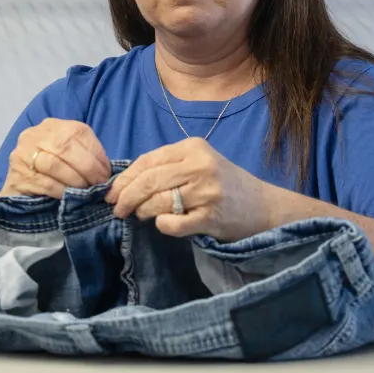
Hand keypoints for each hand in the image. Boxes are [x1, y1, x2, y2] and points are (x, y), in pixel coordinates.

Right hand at [3, 118, 110, 197]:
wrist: (18, 191)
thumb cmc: (49, 173)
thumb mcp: (68, 156)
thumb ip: (84, 155)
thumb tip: (107, 170)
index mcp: (53, 126)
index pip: (78, 132)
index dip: (96, 154)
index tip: (107, 173)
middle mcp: (35, 135)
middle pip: (66, 146)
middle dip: (88, 168)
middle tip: (99, 185)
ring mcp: (23, 153)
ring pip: (55, 164)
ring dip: (76, 180)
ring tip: (86, 192)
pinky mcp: (18, 175)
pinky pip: (45, 183)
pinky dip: (62, 191)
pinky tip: (69, 197)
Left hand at [105, 138, 274, 241]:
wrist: (262, 206)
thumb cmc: (224, 184)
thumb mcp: (198, 163)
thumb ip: (167, 167)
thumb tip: (124, 182)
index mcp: (193, 147)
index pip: (147, 160)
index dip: (124, 178)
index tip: (111, 192)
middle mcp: (200, 165)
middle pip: (148, 181)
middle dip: (126, 197)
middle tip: (117, 209)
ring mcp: (207, 191)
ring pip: (158, 201)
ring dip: (142, 211)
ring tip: (140, 215)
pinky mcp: (212, 216)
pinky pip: (174, 223)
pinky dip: (162, 225)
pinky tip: (162, 224)